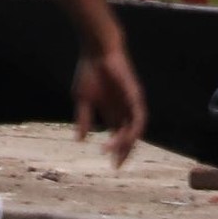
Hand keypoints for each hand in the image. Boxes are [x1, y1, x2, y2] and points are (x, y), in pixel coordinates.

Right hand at [73, 48, 146, 167]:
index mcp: (111, 110)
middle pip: (127, 135)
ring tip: (116, 152)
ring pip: (133, 129)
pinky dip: (133, 129)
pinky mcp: (136, 97)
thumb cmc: (89, 72)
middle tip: (117, 165)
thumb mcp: (82, 99)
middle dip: (123, 151)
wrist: (97, 53)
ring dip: (126, 142)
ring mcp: (131, 104)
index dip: (115, 149)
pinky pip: (138, 118)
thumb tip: (79, 139)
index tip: (110, 164)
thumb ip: (83, 119)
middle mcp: (124, 110)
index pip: (117, 134)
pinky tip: (125, 137)